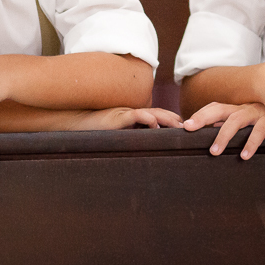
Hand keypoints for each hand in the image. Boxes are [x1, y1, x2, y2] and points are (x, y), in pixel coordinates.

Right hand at [65, 106, 183, 130]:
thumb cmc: (95, 133)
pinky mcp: (117, 117)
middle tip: (187, 127)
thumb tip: (142, 151)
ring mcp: (124, 114)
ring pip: (150, 113)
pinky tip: (154, 124)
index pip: (156, 117)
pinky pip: (134, 115)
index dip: (170, 121)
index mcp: (133, 118)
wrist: (76, 124)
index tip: (183, 129)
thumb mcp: (116, 136)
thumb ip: (129, 138)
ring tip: (178, 125)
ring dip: (165, 118)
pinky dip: (145, 118)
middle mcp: (131, 113)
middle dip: (173, 119)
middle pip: (158, 113)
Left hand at [184, 101, 264, 160]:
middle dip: (202, 117)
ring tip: (213, 152)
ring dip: (223, 136)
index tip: (184, 126)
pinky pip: (260, 131)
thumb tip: (213, 133)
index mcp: (238, 108)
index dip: (199, 115)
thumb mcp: (251, 119)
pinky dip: (251, 144)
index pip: (214, 107)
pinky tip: (244, 156)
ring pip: (236, 120)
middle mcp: (245, 108)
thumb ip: (233, 126)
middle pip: (219, 109)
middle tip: (189, 128)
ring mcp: (257, 113)